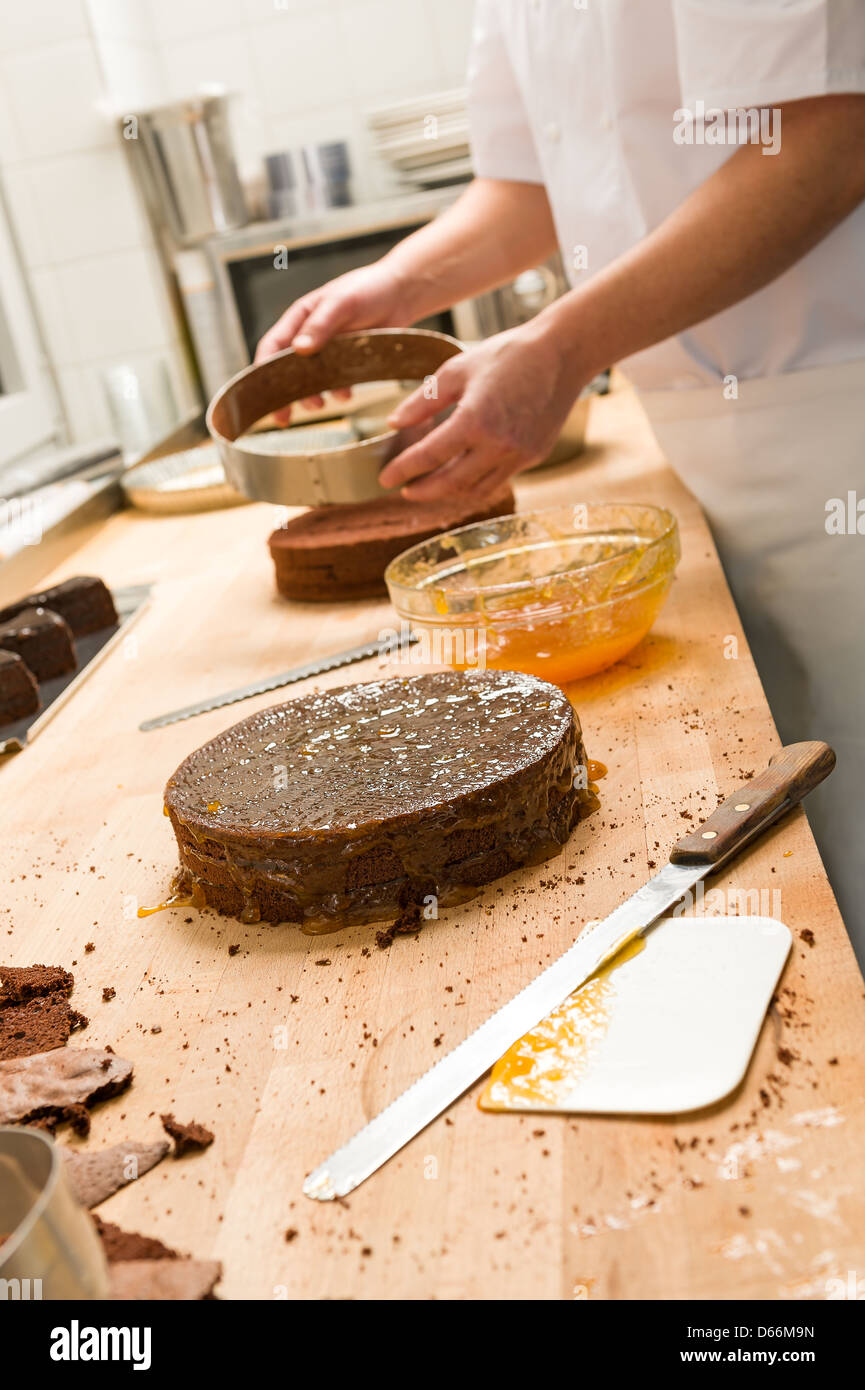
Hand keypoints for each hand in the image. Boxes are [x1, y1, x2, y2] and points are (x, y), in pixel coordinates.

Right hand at [254, 260, 411, 420]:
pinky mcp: (346, 362)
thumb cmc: (368, 289)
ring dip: (311, 396)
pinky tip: (347, 395)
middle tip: (283, 418)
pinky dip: (338, 392)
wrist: (401, 294)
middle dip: (284, 394)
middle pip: (287, 370)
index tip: (263, 393)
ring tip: (320, 406)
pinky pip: (336, 382)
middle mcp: (309, 336)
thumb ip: (320, 325)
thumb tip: (299, 349)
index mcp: (299, 318)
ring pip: (311, 380)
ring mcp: (328, 351)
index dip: (264, 370)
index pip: (272, 346)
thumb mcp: (342, 302)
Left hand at [379, 323, 584, 499]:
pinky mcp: (534, 456)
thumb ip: (422, 401)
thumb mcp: (457, 370)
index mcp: (475, 420)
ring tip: (431, 485)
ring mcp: (519, 454)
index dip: (403, 470)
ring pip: (475, 488)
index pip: (429, 456)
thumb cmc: (508, 355)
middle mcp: (498, 444)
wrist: (562, 354)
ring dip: (449, 492)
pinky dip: (474, 482)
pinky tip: (461, 474)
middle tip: (404, 491)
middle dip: (424, 491)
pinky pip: (498, 479)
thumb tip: (394, 423)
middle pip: (451, 483)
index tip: (385, 478)